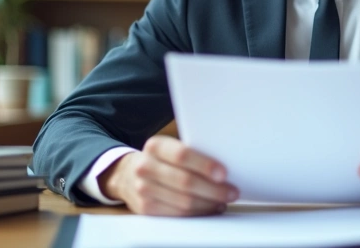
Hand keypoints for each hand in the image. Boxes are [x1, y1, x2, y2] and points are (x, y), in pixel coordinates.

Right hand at [98, 135, 238, 215]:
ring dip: (208, 203)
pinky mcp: (145, 208)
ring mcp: (143, 189)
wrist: (127, 174)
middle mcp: (146, 166)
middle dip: (213, 189)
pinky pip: (177, 214)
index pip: (182, 154)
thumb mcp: (169, 148)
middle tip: (232, 192)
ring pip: (183, 201)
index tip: (223, 173)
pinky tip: (209, 208)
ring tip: (224, 200)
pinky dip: (197, 212)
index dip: (204, 165)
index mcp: (155, 146)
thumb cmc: (160, 160)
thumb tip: (224, 165)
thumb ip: (191, 153)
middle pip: (185, 181)